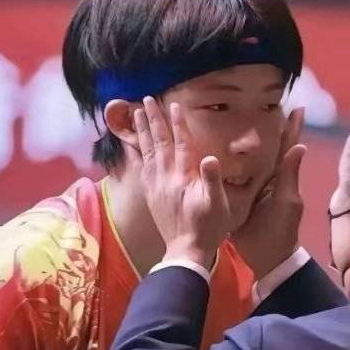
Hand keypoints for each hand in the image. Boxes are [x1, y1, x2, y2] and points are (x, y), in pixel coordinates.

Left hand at [134, 96, 230, 268]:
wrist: (186, 250)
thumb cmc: (207, 226)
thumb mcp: (217, 204)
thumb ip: (212, 180)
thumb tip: (209, 158)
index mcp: (184, 177)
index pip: (181, 144)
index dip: (177, 124)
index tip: (173, 105)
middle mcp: (167, 177)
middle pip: (159, 142)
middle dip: (153, 119)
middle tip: (147, 99)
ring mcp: (156, 185)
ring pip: (147, 151)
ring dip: (142, 131)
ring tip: (136, 113)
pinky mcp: (151, 193)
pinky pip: (141, 167)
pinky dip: (136, 153)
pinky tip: (132, 143)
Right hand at [231, 107, 305, 279]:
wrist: (265, 258)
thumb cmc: (279, 230)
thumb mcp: (286, 202)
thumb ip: (290, 175)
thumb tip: (301, 146)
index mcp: (280, 177)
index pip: (287, 146)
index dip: (291, 128)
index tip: (295, 107)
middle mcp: (267, 179)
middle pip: (268, 148)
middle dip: (269, 128)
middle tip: (267, 105)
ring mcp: (253, 189)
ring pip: (251, 159)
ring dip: (247, 142)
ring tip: (240, 120)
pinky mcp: (238, 198)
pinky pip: (235, 175)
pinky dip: (231, 162)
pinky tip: (219, 152)